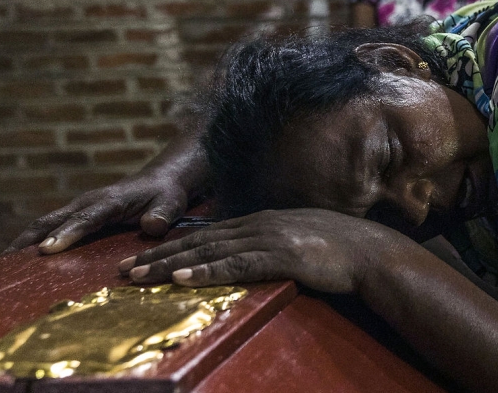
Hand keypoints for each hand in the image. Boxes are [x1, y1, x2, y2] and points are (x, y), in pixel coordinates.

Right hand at [5, 172, 189, 254]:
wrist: (162, 179)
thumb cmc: (166, 194)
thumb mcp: (171, 203)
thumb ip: (162, 214)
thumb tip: (151, 226)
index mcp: (108, 201)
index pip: (83, 219)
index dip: (65, 234)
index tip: (47, 250)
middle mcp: (87, 202)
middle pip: (51, 221)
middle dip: (29, 240)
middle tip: (9, 264)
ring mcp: (79, 208)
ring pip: (44, 224)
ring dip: (24, 242)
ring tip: (7, 266)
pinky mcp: (77, 215)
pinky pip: (50, 228)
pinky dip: (33, 242)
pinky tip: (23, 261)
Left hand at [118, 209, 407, 292]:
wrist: (373, 253)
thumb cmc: (343, 250)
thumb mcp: (303, 238)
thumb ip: (277, 242)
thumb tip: (258, 254)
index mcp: (265, 220)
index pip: (210, 232)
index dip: (175, 244)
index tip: (146, 256)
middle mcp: (261, 224)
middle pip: (201, 239)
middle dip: (159, 254)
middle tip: (124, 268)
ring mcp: (271, 238)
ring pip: (210, 251)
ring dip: (170, 264)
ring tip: (139, 276)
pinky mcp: (282, 256)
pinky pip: (237, 265)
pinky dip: (207, 270)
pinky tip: (183, 277)